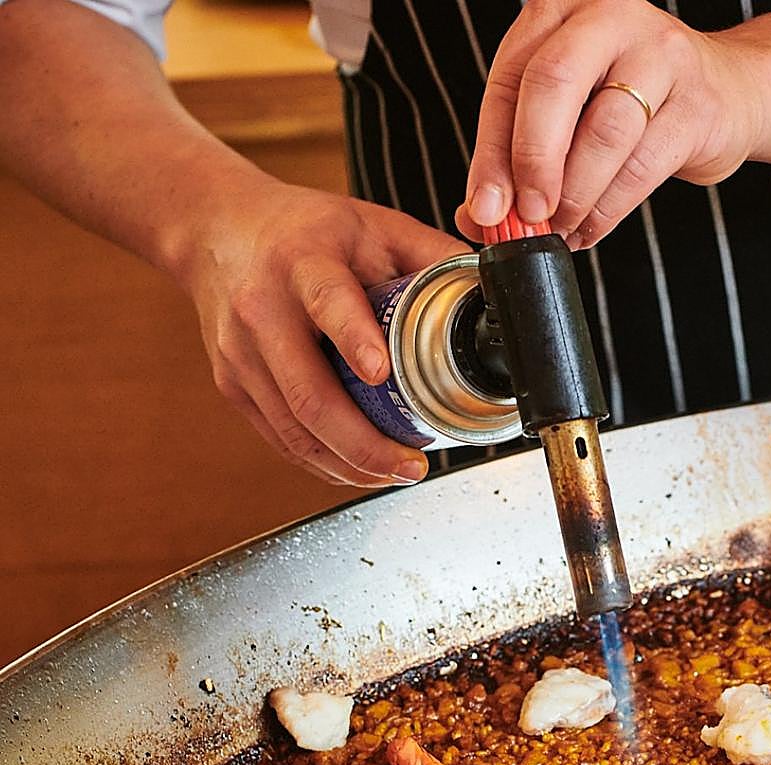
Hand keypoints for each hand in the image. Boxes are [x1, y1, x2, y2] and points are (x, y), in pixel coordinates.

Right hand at [176, 180, 468, 486]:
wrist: (218, 230)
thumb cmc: (305, 228)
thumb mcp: (373, 223)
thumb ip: (432, 255)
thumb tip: (490, 291)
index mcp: (304, 262)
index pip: (328, 303)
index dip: (354, 339)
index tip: (381, 373)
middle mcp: (263, 310)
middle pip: (309, 393)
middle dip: (364, 443)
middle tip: (412, 464)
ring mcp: (241, 353)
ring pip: (293, 429)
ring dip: (348, 463)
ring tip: (397, 473)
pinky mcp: (232, 383)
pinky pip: (280, 437)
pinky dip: (322, 461)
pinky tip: (357, 468)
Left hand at [456, 0, 767, 248]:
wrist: (728, 92)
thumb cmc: (634, 98)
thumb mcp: (568, 111)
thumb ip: (517, 155)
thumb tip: (482, 216)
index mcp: (562, 9)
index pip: (510, 79)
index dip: (491, 153)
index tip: (486, 208)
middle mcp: (610, 17)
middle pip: (553, 85)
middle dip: (532, 162)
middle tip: (528, 215)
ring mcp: (661, 54)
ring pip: (603, 132)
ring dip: (575, 195)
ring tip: (561, 228)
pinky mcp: (698, 104)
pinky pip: (642, 166)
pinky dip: (608, 209)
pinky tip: (592, 227)